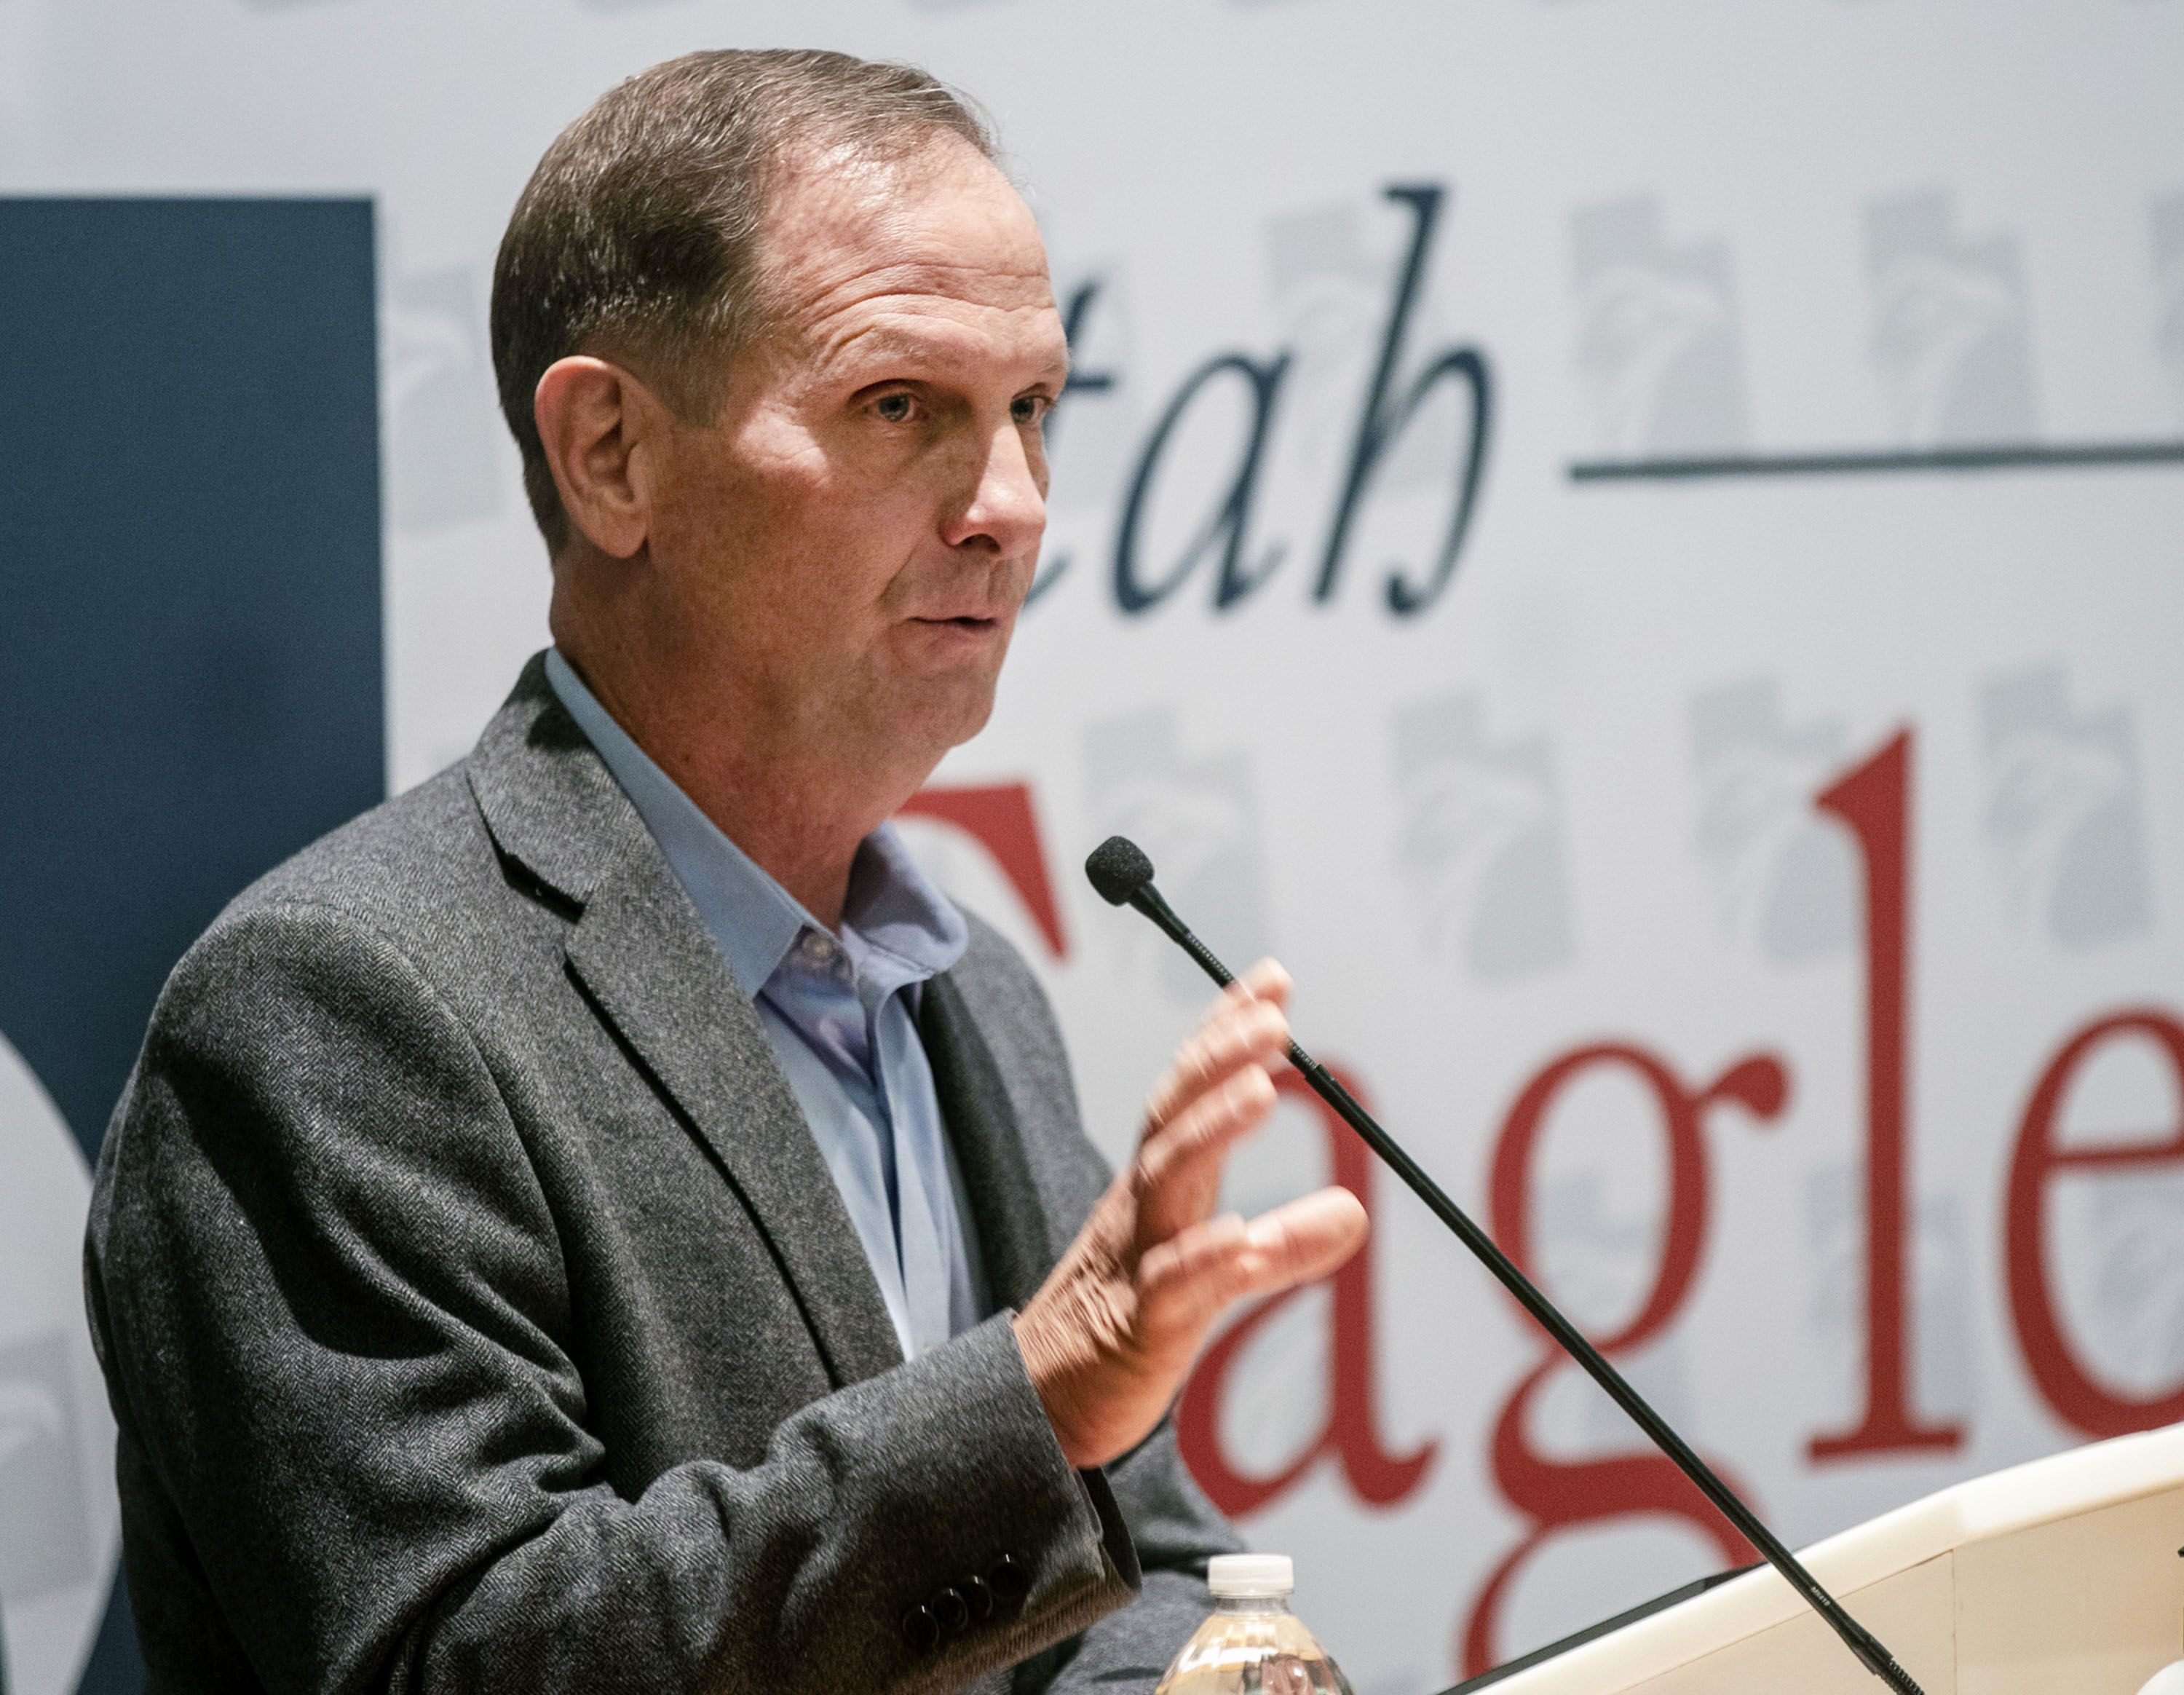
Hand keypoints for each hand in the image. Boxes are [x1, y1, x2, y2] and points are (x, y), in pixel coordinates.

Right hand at [1013, 960, 1369, 1468]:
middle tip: (1273, 1017)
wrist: (1039, 1405)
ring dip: (1213, 1131)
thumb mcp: (1209, 1277)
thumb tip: (1355, 1212)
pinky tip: (1241, 1238)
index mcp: (1158, 1188)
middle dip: (1220, 1059)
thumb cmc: (1123, 1323)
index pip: (1190, 1093)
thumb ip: (1282, 1245)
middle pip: (1174, 1117)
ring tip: (1261, 1090)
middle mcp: (1141, 1209)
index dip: (1227, 1033)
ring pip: (1169, 1183)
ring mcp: (1134, 1263)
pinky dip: (1205, 1259)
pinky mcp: (1136, 1330)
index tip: (1273, 979)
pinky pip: (1170, 1288)